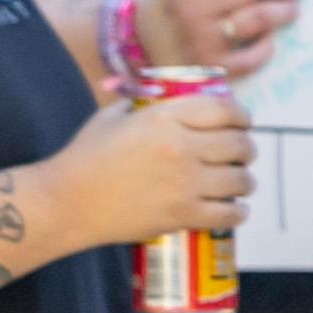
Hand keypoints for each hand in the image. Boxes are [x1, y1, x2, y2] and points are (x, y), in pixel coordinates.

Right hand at [45, 82, 248, 252]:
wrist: (66, 201)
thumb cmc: (86, 156)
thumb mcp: (114, 116)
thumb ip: (146, 105)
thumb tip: (171, 98)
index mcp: (165, 117)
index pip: (225, 110)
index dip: (242, 116)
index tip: (244, 123)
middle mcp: (181, 147)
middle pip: (239, 145)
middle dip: (246, 150)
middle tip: (243, 154)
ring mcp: (185, 183)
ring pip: (240, 180)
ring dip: (245, 181)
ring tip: (240, 182)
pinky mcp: (183, 214)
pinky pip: (230, 213)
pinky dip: (238, 212)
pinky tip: (235, 209)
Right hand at [122, 0, 299, 82]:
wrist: (133, 44)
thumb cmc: (163, 1)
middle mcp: (190, 6)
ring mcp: (202, 38)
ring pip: (260, 18)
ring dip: (284, 11)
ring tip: (292, 8)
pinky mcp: (212, 68)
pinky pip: (253, 56)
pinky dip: (267, 47)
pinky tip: (270, 39)